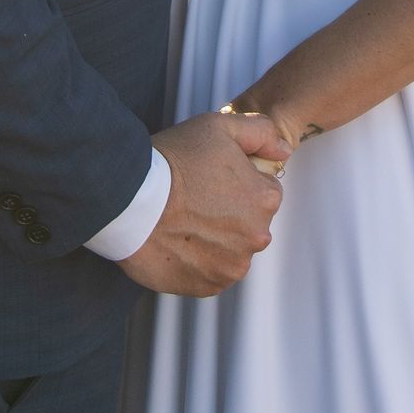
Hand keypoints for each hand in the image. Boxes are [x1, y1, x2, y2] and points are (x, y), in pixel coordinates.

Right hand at [119, 110, 290, 298]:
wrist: (129, 201)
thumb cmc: (175, 160)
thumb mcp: (220, 126)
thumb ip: (261, 133)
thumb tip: (284, 152)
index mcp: (265, 199)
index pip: (264, 191)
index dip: (238, 181)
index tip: (212, 178)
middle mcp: (256, 237)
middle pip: (250, 222)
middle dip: (230, 212)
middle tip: (195, 199)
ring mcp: (232, 266)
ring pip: (232, 249)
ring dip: (216, 239)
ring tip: (183, 221)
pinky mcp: (208, 286)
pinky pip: (212, 272)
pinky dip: (199, 261)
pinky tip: (178, 242)